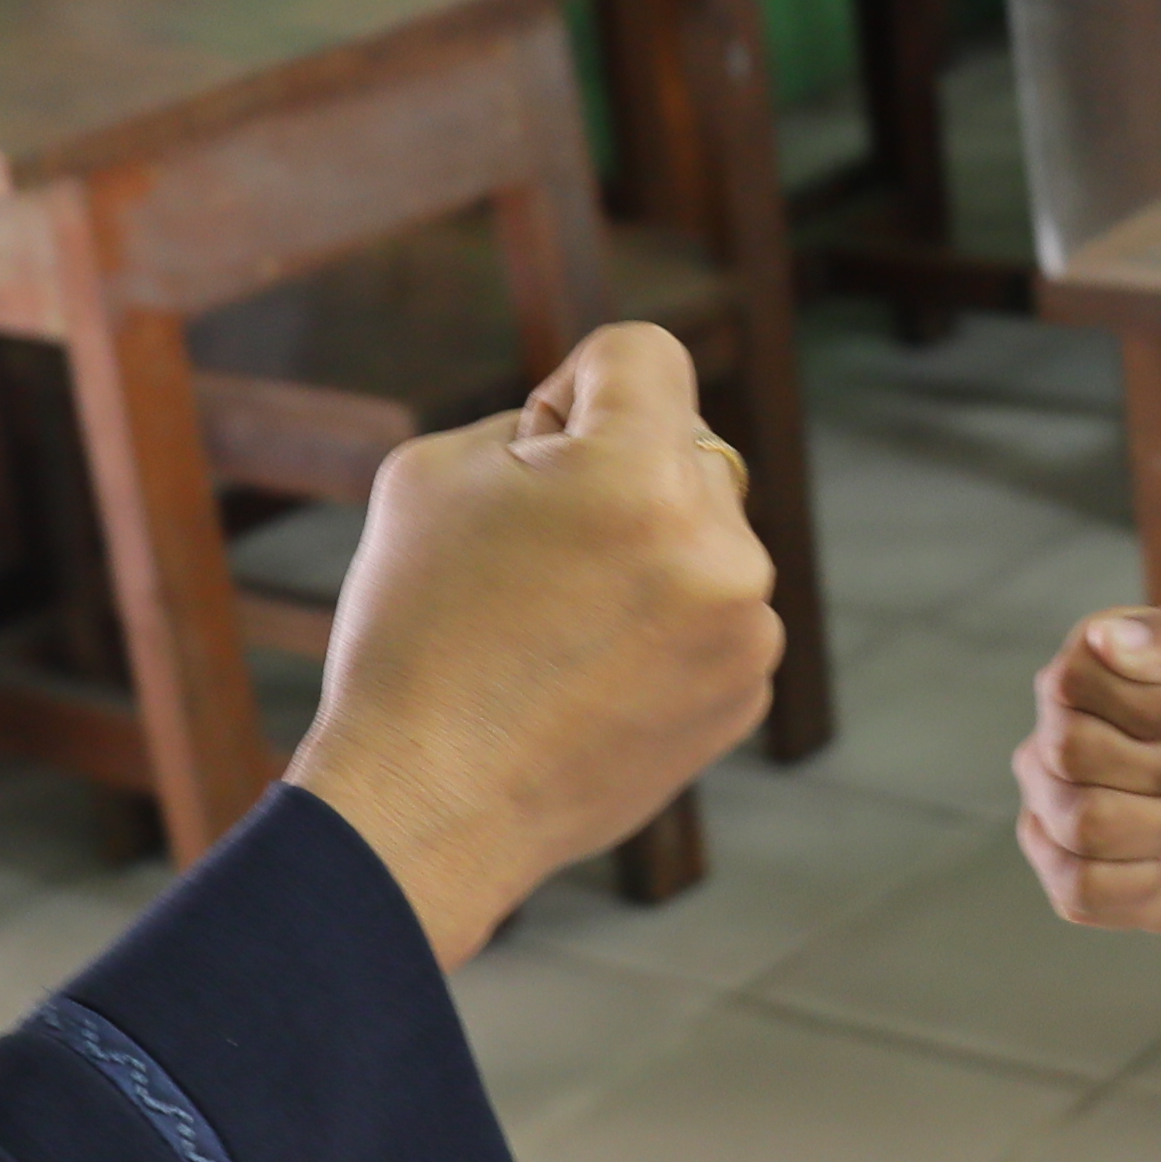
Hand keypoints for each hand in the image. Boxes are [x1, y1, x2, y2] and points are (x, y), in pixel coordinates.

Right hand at [285, 323, 779, 963]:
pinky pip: (713, 613)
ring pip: (701, 536)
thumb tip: (598, 427)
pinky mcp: (745, 692)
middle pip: (681, 448)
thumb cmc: (414, 632)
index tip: (531, 453)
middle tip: (531, 556)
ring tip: (554, 628)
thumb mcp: (435, 473)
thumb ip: (534, 422)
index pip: (646, 355)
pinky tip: (585, 676)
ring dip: (645, 554)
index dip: (576, 385)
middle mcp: (719, 546)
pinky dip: (662, 627)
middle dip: (615, 476)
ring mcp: (745, 629)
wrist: (430, 806)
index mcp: (639, 474)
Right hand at [1017, 606, 1160, 949]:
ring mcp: (1048, 804)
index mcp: (1091, 666)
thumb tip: (1105, 636)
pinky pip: (1082, 883)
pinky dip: (1148, 879)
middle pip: (1070, 750)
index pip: (1075, 679)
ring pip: (1081, 821)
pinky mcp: (1057, 872)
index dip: (1152, 707)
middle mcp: (1054, 730)